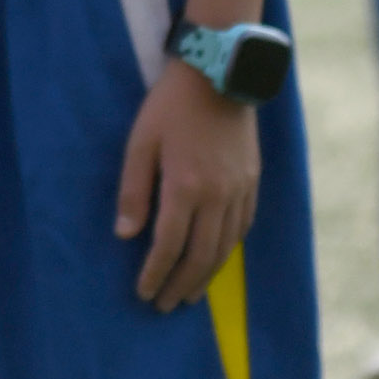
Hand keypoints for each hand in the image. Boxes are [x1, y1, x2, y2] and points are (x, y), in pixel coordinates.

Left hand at [113, 60, 262, 311]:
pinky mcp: (252, 181)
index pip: (169, 245)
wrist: (218, 73)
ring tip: (189, 294)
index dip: (155, 273)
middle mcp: (218, 195)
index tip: (144, 293)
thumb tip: (125, 235)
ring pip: (225, 247)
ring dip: (206, 275)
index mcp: (186, 186)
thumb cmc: (170, 106)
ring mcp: (240, 189)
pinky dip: (228, 250)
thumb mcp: (140, 143)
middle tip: (165, 305)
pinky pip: (243, 227)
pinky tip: (216, 260)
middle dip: (180, 284)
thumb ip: (133, 191)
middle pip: (200, 255)